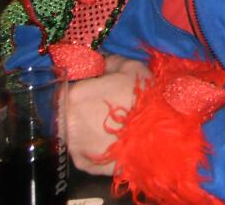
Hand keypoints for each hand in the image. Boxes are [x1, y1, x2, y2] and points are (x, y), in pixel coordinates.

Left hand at [66, 56, 151, 174]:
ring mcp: (73, 145)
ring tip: (110, 125)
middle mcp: (66, 121)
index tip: (99, 87)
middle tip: (106, 106)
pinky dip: (93, 146)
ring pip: (75, 131)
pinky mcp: (83, 163)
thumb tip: (104, 61)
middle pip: (70, 110)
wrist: (157, 139)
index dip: (86, 86)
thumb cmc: (144, 101)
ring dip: (88, 127)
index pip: (70, 86)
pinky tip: (110, 141)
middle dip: (85, 107)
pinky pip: (83, 151)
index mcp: (74, 95)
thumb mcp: (133, 70)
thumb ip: (113, 61)